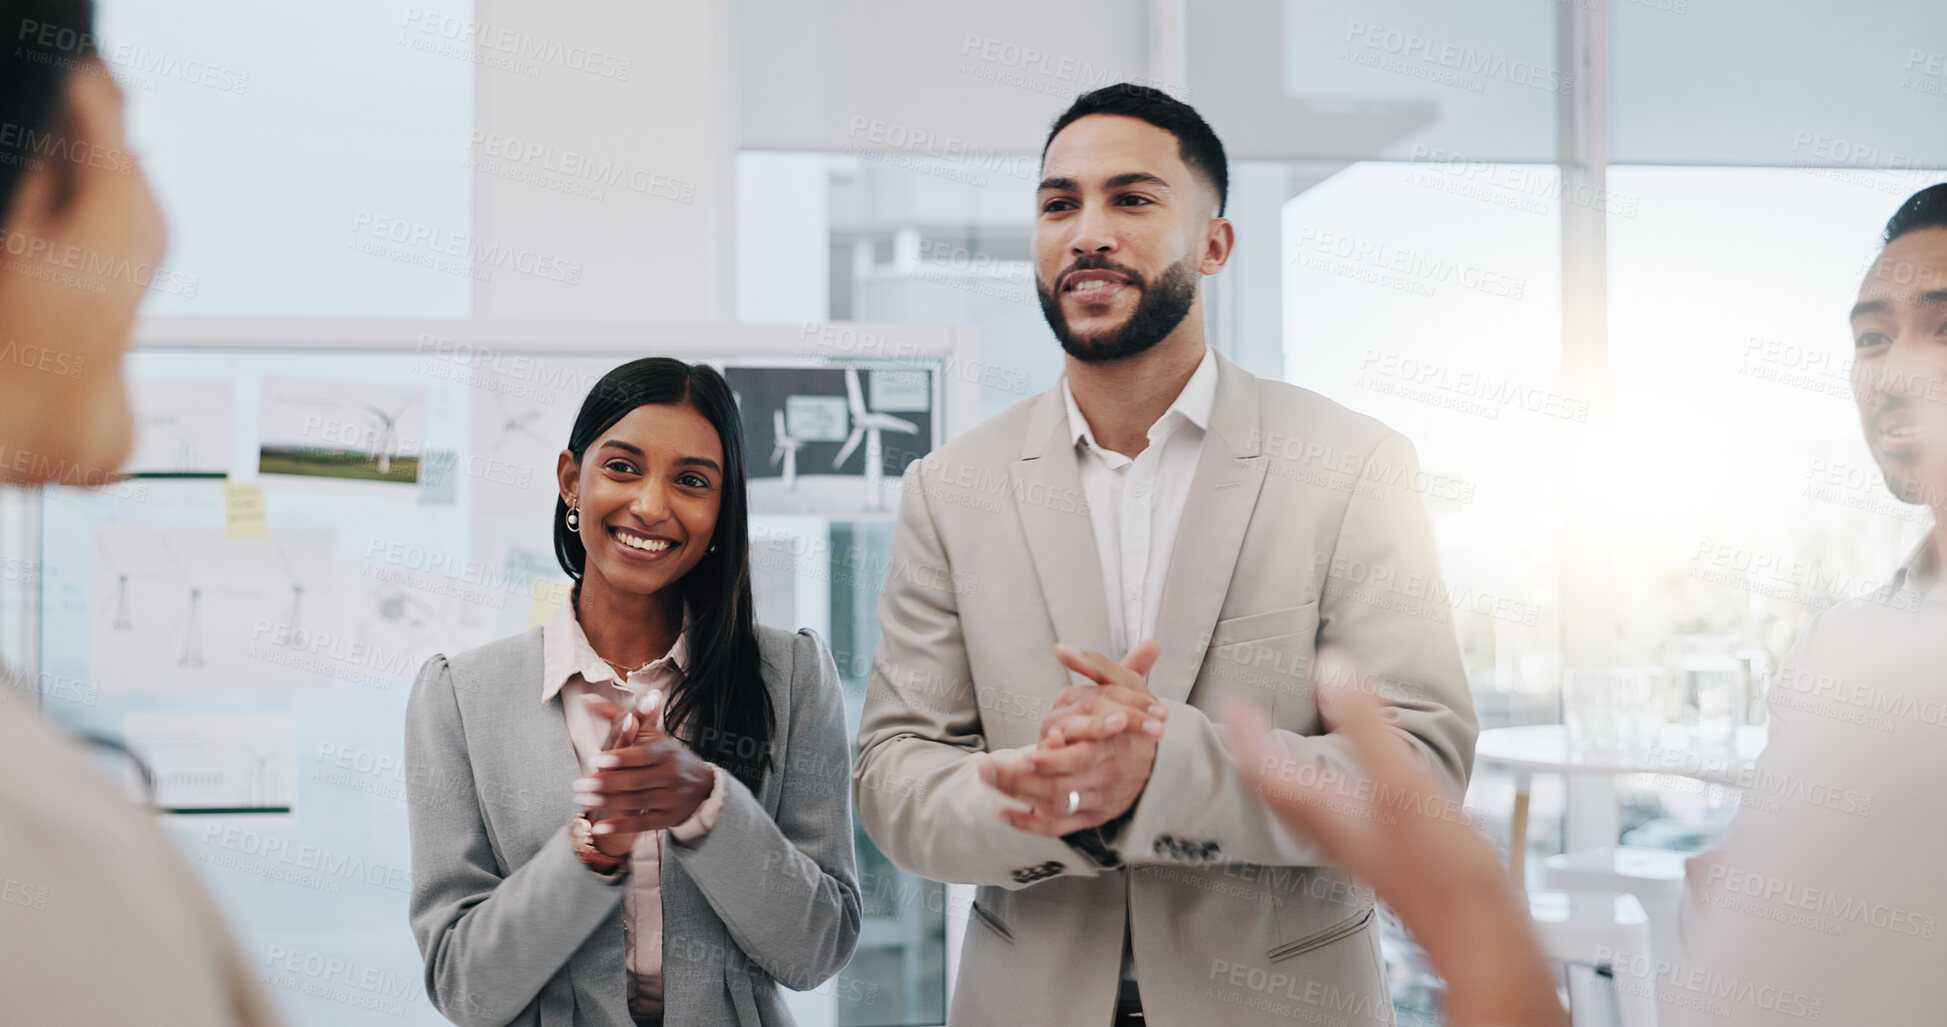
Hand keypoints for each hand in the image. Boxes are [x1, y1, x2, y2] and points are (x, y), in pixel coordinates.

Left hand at [573, 695, 714, 855]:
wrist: (702, 784)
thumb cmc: (667, 755)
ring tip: (585, 799)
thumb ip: (618, 717)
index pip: (643, 755)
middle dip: (606, 783)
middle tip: (581, 784)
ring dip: (608, 802)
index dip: (621, 757)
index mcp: (667, 751)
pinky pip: (643, 823)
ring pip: (636, 802)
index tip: (598, 759)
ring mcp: (672, 797)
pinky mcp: (669, 817)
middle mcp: (672, 774)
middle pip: (635, 780)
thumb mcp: (649, 734)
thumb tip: (587, 700)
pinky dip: (621, 826)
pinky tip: (600, 826)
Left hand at [978, 641, 1163, 835]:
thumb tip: (1062, 649)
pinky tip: (1003, 812)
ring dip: (1017, 794)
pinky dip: (1029, 822)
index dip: (1052, 759)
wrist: (1165, 762)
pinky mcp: (1091, 816)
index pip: (1082, 758)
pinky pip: (1057, 826)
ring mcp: (1099, 799)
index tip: (1024, 753)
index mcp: (1116, 746)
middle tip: (986, 767)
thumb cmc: (1137, 718)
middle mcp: (1107, 776)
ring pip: (1054, 805)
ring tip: (987, 777)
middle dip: (1020, 779)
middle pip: (1060, 786)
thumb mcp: (1125, 684)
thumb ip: (1094, 666)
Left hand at [1222, 650, 1565, 1026]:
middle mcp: (1333, 833)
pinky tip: (1353, 787)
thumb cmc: (1442, 870)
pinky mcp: (1385, 858)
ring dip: (1286, 773)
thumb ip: (1365, 723)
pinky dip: (1325, 791)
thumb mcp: (1402, 780)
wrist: (1478, 937)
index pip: (1264, 769)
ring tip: (1286, 748)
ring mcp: (1358, 848)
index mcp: (1326, 813)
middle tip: (1247, 722)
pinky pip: (1335, 817)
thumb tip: (1330, 666)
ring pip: (1303, 807)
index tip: (1233, 703)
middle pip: (1276, 791)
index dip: (1245, 734)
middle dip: (1257, 754)